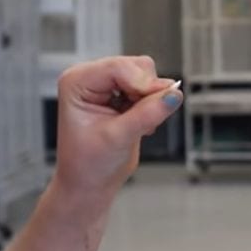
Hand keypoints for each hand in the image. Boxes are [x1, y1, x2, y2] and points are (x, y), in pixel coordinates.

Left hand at [54, 56, 182, 195]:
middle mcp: (90, 78)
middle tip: (143, 120)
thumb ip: (147, 113)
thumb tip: (173, 94)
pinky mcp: (121, 94)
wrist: (89, 183)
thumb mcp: (119, 138)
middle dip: (147, 91)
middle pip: (135, 66)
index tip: (162, 99)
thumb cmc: (89, 164)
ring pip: (145, 75)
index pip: (118, 67)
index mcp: (77, 82)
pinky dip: (152, 104)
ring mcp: (107, 85)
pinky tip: (138, 123)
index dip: (143, 82)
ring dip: (150, 99)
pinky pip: (149, 88)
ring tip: (137, 124)